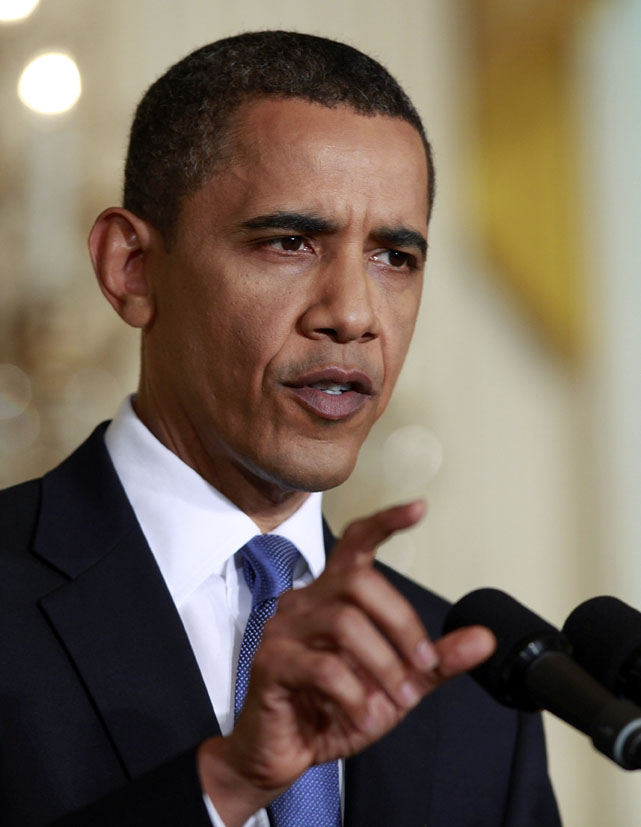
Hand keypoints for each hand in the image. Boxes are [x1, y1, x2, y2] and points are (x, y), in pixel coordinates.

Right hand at [198, 502, 494, 825]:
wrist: (287, 752)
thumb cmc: (335, 709)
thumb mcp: (397, 684)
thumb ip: (435, 660)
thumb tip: (484, 639)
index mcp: (335, 595)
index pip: (356, 543)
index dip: (386, 523)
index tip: (418, 509)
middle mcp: (306, 601)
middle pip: (359, 583)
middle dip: (402, 625)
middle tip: (421, 666)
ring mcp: (283, 628)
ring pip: (343, 621)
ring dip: (382, 664)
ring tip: (395, 699)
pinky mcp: (270, 661)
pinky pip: (321, 667)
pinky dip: (354, 696)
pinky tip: (362, 715)